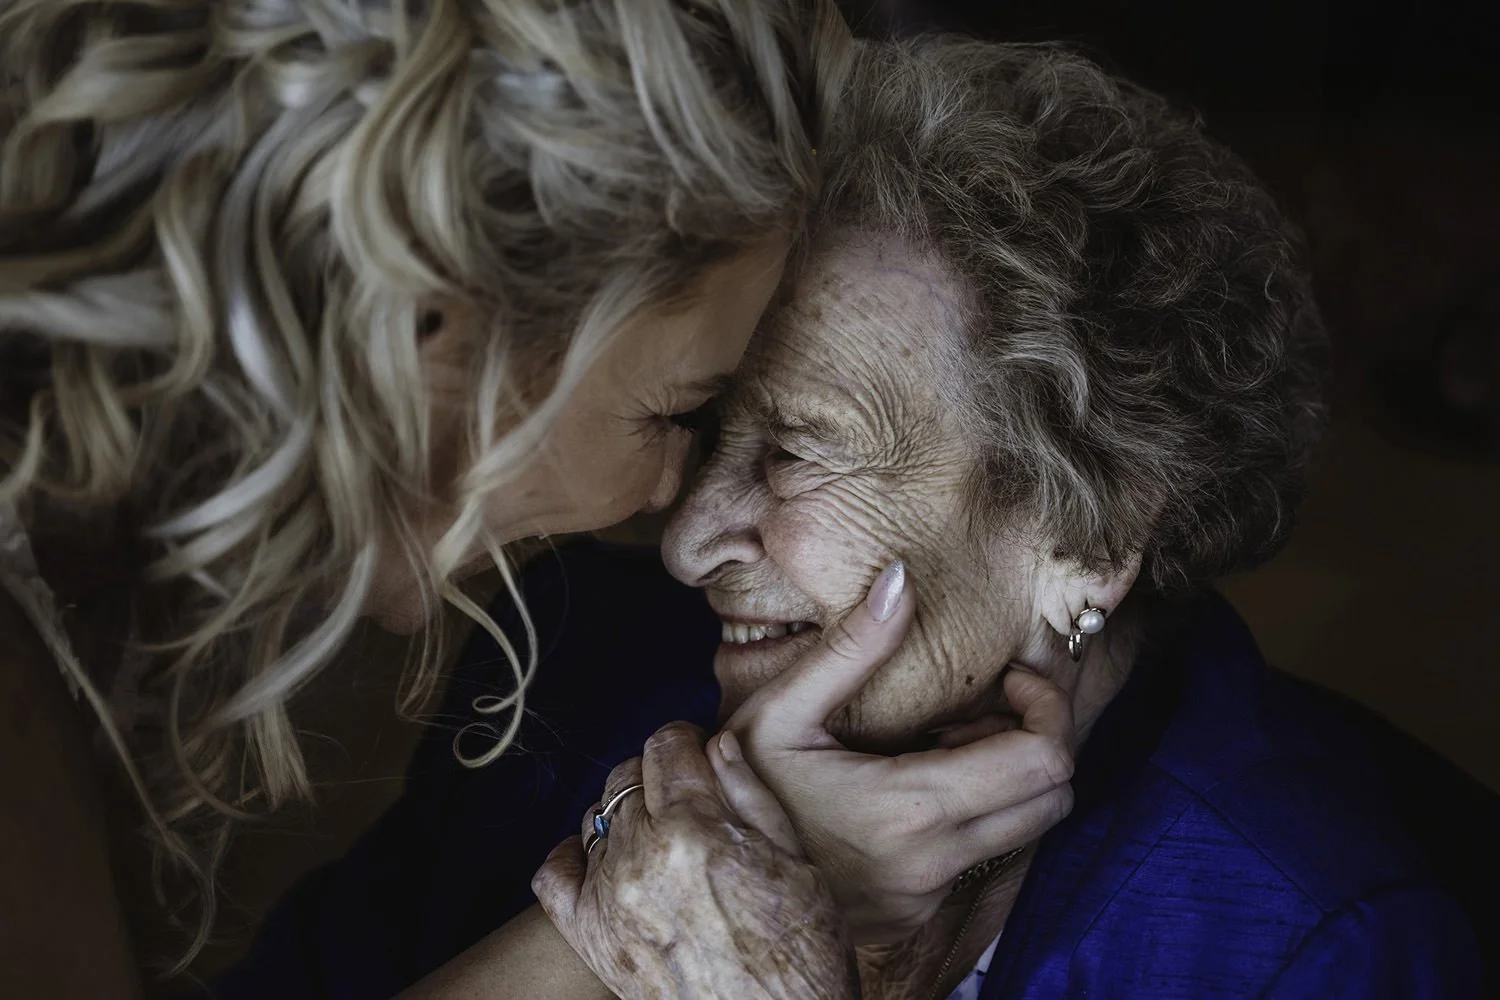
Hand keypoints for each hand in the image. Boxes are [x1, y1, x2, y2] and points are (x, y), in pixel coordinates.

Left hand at [532, 722, 857, 999]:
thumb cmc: (801, 957)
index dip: (687, 741)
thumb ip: (752, 795)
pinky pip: (553, 873)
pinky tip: (606, 860)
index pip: (666, 745)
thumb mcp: (798, 865)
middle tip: (690, 799)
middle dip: (658, 775)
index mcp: (696, 830)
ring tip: (663, 837)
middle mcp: (641, 857)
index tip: (701, 754)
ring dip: (625, 815)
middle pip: (628, 776)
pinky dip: (574, 857)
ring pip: (596, 817)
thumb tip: (719, 742)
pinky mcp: (589, 937)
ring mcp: (608, 898)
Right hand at [707, 565, 1076, 943]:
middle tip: (981, 708)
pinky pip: (984, 855)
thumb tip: (900, 577)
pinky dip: (976, 811)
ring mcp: (927, 895)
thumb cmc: (740, 785)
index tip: (1010, 678)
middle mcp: (932, 861)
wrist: (709, 876)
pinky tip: (917, 783)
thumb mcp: (781, 709)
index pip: (1044, 762)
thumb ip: (851, 646)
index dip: (1047, 708)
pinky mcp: (918, 912)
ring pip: (1028, 830)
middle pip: (1054, 798)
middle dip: (1037, 741)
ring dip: (1009, 779)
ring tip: (944, 742)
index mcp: (910, 809)